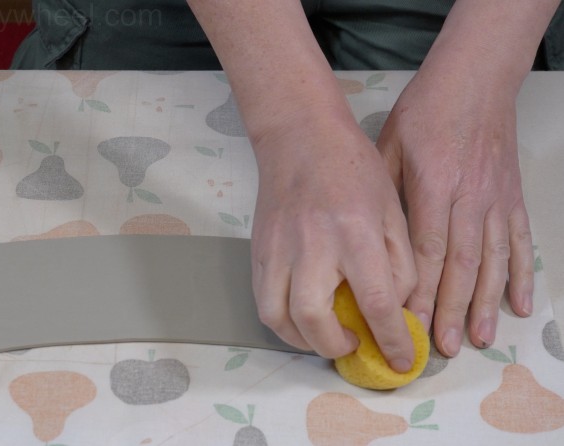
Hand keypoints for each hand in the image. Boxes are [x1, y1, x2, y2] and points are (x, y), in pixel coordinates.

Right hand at [250, 105, 416, 371]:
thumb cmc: (353, 169)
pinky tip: (302, 316)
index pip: (376, 302)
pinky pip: (262, 301)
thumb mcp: (392, 211)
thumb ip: (401, 263)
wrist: (300, 137)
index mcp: (356, 233)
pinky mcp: (258, 250)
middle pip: (315, 320)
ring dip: (303, 341)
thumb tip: (395, 309)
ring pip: (278, 318)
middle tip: (355, 343)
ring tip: (324, 336)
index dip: (391, 341)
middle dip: (337, 347)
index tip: (402, 362)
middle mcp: (312, 246)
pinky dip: (282, 321)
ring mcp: (278, 249)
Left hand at [377, 66, 533, 356]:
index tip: (412, 324)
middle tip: (445, 347)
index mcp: (434, 187)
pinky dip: (522, 275)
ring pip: (493, 260)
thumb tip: (372, 241)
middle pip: (461, 264)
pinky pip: (520, 242)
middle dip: (453, 309)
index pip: (428, 251)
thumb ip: (384, 193)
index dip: (422, 292)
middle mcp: (469, 199)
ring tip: (481, 337)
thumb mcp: (389, 146)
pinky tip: (519, 304)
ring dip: (487, 302)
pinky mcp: (513, 197)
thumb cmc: (425, 112)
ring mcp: (496, 200)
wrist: (474, 80)